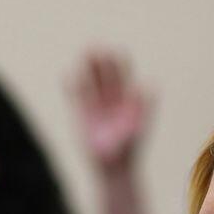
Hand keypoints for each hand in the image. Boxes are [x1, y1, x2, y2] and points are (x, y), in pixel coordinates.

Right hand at [71, 48, 151, 171]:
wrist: (114, 168)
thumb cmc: (128, 149)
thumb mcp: (137, 125)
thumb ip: (143, 105)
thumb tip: (147, 85)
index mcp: (128, 100)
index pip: (124, 76)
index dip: (120, 63)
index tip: (115, 52)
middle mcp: (112, 101)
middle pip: (106, 76)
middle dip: (100, 62)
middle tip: (94, 45)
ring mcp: (97, 107)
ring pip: (91, 83)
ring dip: (87, 69)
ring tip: (83, 52)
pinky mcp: (83, 116)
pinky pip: (76, 98)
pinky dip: (71, 88)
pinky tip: (66, 75)